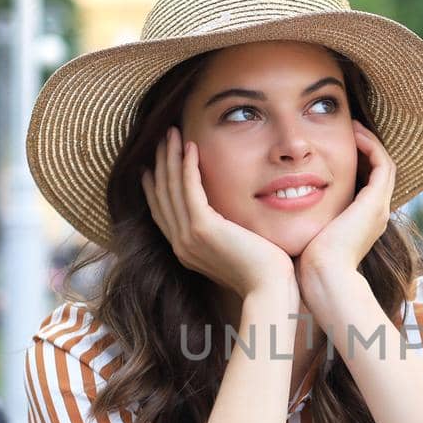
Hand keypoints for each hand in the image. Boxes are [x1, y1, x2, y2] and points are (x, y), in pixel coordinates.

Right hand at [141, 126, 294, 301]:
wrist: (269, 289)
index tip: (153, 162)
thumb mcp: (235, 248)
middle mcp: (180, 244)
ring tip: (172, 133)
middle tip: (162, 138)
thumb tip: (230, 220)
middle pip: (161, 195)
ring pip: (172, 188)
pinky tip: (191, 146)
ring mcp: (188, 237)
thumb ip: (225, 233)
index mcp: (185, 250)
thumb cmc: (262, 272)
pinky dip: (188, 166)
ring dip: (170, 157)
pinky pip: (189, 189)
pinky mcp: (202, 228)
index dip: (155, 184)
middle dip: (160, 163)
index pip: (162, 210)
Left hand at [297, 121, 395, 287]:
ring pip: (384, 165)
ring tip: (353, 127)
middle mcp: (375, 214)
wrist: (321, 276)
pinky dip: (371, 147)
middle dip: (365, 149)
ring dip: (370, 143)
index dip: (356, 162)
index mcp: (361, 223)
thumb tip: (277, 206)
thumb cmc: (306, 262)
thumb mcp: (305, 234)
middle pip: (379, 173)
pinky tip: (354, 134)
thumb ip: (301, 218)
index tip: (336, 146)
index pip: (367, 184)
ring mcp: (378, 208)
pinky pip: (382, 164)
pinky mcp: (374, 202)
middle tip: (348, 130)